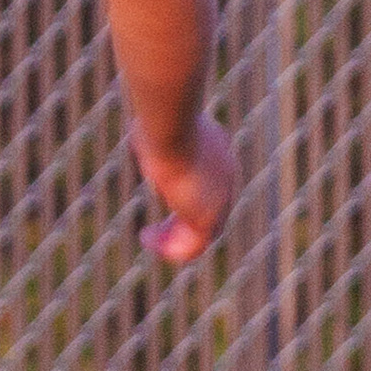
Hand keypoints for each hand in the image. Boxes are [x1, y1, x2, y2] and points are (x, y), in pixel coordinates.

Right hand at [135, 114, 236, 264]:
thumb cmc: (159, 121)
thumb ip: (157, 134)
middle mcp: (226, 178)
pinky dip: (171, 249)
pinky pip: (194, 246)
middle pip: (211, 211)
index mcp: (219, 152)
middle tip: (158, 228)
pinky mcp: (206, 216)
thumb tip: (144, 129)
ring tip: (149, 238)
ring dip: (174, 239)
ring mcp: (219, 199)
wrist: (171, 129)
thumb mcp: (158, 124)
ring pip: (204, 233)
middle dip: (182, 222)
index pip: (212, 181)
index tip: (162, 195)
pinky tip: (147, 238)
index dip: (185, 193)